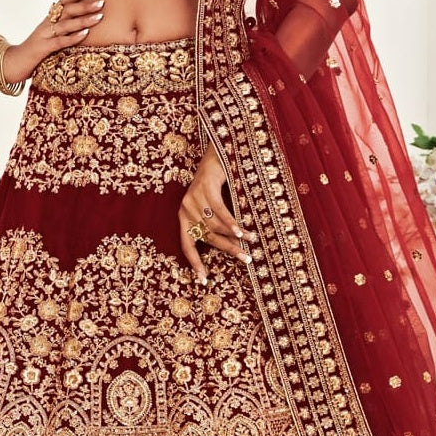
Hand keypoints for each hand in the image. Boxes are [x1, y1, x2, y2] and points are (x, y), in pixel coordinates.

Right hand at [1, 0, 104, 83]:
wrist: (13, 64)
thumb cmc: (34, 52)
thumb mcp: (48, 37)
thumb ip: (60, 30)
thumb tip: (78, 26)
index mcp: (48, 20)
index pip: (63, 3)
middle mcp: (46, 25)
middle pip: (66, 10)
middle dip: (84, 5)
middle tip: (102, 2)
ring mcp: (44, 36)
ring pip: (65, 24)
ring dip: (83, 19)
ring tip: (99, 16)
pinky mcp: (43, 49)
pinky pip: (60, 41)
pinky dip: (73, 37)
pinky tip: (85, 34)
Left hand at [178, 143, 252, 284]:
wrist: (215, 155)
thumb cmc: (215, 185)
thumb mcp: (210, 207)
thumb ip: (213, 224)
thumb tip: (231, 245)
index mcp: (183, 218)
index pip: (187, 246)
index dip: (195, 263)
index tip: (203, 280)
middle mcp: (185, 210)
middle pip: (208, 237)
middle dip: (228, 250)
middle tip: (245, 259)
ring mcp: (193, 199)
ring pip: (215, 225)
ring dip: (236, 236)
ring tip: (252, 241)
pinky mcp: (204, 189)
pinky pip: (220, 211)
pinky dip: (232, 223)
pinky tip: (243, 231)